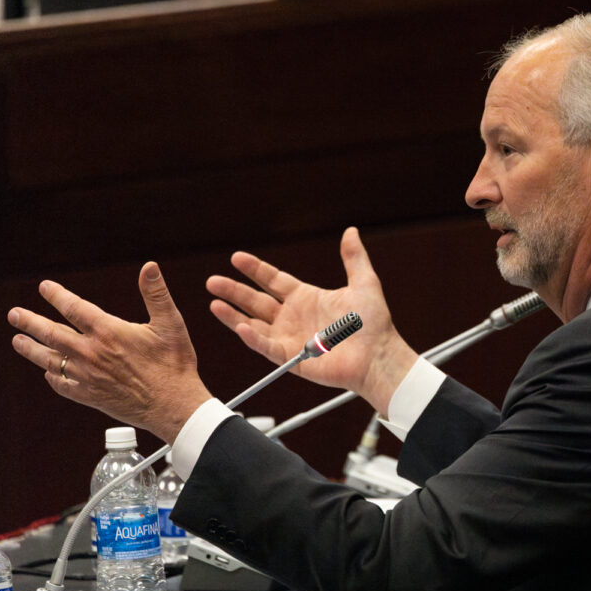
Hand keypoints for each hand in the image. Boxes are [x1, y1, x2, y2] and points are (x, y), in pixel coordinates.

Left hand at [8, 262, 212, 444]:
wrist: (173, 405)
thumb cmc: (174, 364)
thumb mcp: (170, 323)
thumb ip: (156, 293)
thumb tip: (149, 266)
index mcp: (109, 332)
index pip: (74, 308)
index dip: (57, 295)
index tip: (44, 288)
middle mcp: (91, 353)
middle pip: (51, 332)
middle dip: (30, 322)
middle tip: (14, 315)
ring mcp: (87, 376)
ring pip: (49, 359)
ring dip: (30, 348)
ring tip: (17, 341)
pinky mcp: (88, 395)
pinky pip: (60, 384)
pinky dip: (51, 376)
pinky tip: (47, 373)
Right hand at [205, 227, 416, 415]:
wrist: (378, 356)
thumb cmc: (374, 324)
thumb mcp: (364, 283)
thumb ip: (354, 258)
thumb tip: (351, 231)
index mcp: (307, 298)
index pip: (273, 280)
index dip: (255, 269)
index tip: (236, 258)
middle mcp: (294, 317)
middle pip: (256, 301)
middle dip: (234, 290)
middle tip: (212, 281)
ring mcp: (290, 338)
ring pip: (254, 324)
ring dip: (233, 315)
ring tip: (214, 303)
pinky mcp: (292, 359)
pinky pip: (267, 347)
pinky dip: (253, 337)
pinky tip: (239, 326)